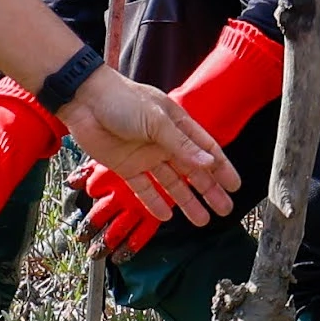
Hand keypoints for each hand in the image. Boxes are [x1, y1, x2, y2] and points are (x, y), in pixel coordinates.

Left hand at [60, 68, 237, 242]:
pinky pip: (144, 188)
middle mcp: (164, 143)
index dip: (222, 168)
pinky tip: (166, 217)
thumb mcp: (156, 120)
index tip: (235, 186)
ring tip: (201, 220)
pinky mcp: (125, 167)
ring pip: (171, 184)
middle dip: (209, 191)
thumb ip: (181, 144)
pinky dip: (154, 202)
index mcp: (177, 126)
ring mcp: (145, 156)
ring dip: (186, 201)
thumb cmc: (122, 100)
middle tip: (224, 210)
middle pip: (192, 171)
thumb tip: (209, 163)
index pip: (206, 150)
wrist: (84, 100)